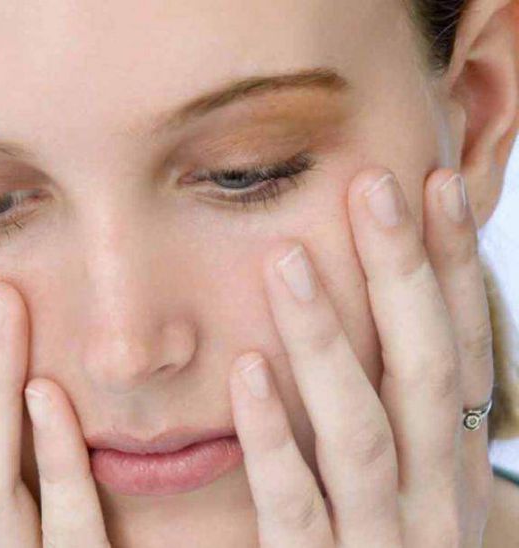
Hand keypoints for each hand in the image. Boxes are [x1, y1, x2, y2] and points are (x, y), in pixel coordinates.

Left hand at [229, 167, 493, 545]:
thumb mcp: (407, 482)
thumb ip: (393, 409)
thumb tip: (379, 320)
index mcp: (450, 463)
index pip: (459, 346)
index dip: (452, 265)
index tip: (434, 183)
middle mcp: (432, 496)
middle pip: (423, 367)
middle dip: (402, 274)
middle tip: (370, 186)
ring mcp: (384, 540)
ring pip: (362, 426)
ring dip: (327, 338)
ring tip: (284, 259)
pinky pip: (297, 504)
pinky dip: (275, 436)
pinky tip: (245, 370)